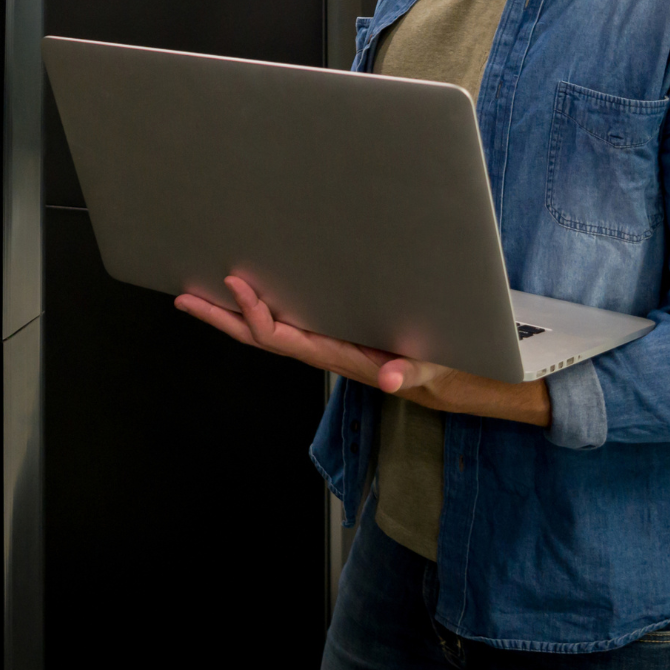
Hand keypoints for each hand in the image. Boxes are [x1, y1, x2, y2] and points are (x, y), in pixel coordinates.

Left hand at [174, 275, 551, 425]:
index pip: (288, 340)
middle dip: (225, 318)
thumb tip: (388, 380)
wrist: (484, 385)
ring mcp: (340, 347)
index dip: (257, 315)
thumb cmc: (459, 375)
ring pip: (280, 332)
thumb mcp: (439, 376)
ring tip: (206, 292)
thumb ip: (412, 376)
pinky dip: (274, 311)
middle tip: (185, 296)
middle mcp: (335, 353)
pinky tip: (259, 295)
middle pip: (268, 337)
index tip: (234, 285)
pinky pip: (303, 324)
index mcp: (347, 358)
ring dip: (241, 314)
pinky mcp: (351, 338)